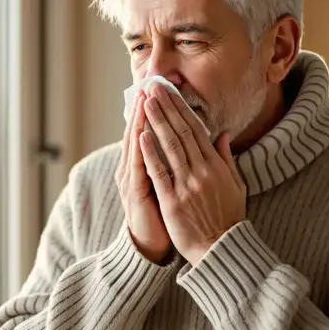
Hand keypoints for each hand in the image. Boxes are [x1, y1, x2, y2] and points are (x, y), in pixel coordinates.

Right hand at [115, 89, 172, 263]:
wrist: (151, 245)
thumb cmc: (163, 215)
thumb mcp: (172, 184)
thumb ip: (179, 161)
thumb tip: (197, 141)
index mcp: (146, 165)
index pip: (151, 131)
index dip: (158, 111)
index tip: (163, 89)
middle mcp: (135, 168)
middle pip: (139, 132)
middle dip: (145, 108)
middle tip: (150, 84)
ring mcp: (132, 180)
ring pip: (135, 145)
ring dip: (139, 121)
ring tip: (143, 100)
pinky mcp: (134, 193)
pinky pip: (138, 168)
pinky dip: (140, 150)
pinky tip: (141, 134)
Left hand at [141, 83, 246, 264]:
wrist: (221, 249)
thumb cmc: (228, 219)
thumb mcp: (236, 186)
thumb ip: (227, 160)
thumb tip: (223, 135)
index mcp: (216, 166)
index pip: (197, 130)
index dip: (182, 108)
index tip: (170, 92)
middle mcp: (202, 171)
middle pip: (182, 132)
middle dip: (166, 107)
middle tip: (153, 87)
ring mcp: (187, 186)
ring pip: (170, 147)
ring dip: (157, 122)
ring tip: (146, 102)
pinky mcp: (173, 201)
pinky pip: (160, 173)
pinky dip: (150, 153)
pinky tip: (142, 136)